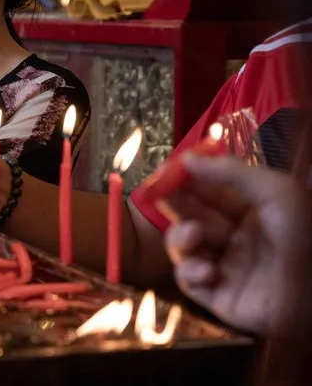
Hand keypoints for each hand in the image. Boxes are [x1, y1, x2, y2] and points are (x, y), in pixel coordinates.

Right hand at [164, 155, 311, 336]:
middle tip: (159, 193)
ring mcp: (226, 267)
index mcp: (252, 212)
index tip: (165, 169)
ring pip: (184, 247)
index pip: (209, 191)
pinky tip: (208, 271)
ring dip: (181, 238)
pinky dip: (190, 273)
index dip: (186, 179)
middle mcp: (236, 237)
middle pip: (191, 216)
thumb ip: (231, 172)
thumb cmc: (304, 236)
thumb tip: (185, 157)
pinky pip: (190, 282)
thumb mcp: (276, 192)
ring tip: (195, 236)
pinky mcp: (220, 297)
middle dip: (176, 204)